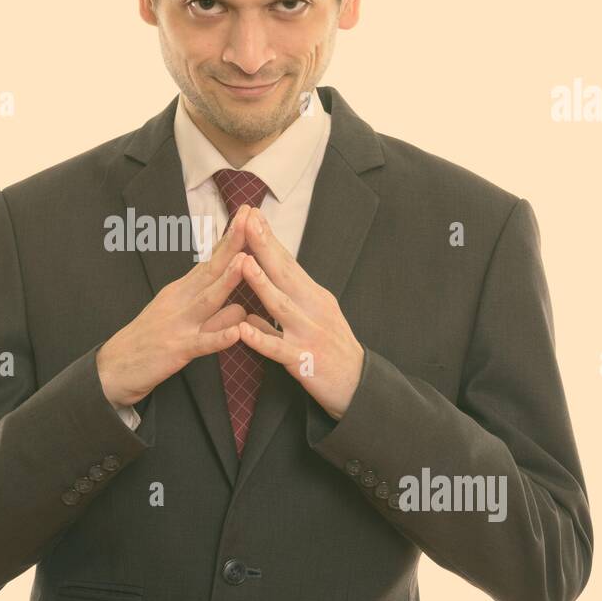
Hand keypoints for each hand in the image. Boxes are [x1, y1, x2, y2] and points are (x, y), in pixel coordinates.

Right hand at [96, 204, 254, 406]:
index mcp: (181, 290)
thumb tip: (240, 307)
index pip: (210, 260)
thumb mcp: (176, 316)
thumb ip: (209, 311)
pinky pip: (203, 343)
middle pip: (211, 269)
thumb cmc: (149, 339)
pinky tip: (236, 333)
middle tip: (251, 219)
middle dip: (233, 244)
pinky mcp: (177, 350)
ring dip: (228, 281)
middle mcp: (180, 300)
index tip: (247, 214)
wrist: (114, 367)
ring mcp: (179, 324)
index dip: (229, 238)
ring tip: (246, 262)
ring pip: (208, 300)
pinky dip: (220, 337)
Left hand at [236, 208, 364, 419]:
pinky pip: (279, 349)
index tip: (253, 215)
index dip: (270, 239)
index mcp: (313, 296)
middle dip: (265, 247)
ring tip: (243, 263)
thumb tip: (250, 308)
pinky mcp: (304, 361)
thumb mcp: (312, 322)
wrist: (358, 385)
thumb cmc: (330, 350)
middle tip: (248, 222)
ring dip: (262, 284)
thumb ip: (280, 312)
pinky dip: (261, 339)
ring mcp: (309, 334)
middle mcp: (313, 309)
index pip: (288, 262)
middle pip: (285, 274)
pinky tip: (244, 329)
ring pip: (281, 306)